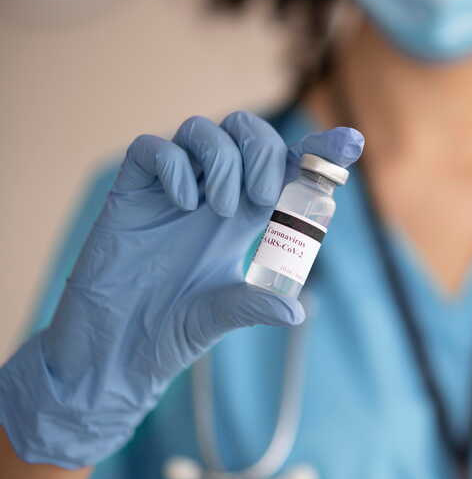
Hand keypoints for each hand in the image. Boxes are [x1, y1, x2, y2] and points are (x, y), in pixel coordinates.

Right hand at [0, 111, 363, 467]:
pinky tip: (183, 204)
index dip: (318, 151)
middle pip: (246, 132)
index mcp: (242, 216)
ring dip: (223, 160)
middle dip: (265, 151)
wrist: (115, 349)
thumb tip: (298, 311)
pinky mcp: (131, 193)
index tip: (350, 144)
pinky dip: (173, 165)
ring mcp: (171, 190)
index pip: (285, 167)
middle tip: (265, 199)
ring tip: (221, 210)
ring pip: (202, 130)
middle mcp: (210, 194)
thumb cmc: (170, 329)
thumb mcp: (222, 313)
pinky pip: (151, 149)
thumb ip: (256, 304)